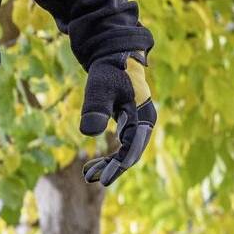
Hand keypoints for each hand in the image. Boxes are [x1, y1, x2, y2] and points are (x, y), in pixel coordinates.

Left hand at [79, 51, 156, 185]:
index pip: (132, 147)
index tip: (102, 179)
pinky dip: (110, 154)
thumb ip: (95, 107)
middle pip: (132, 153)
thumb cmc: (109, 70)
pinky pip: (124, 143)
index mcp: (142, 114)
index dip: (117, 165)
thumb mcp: (99, 86)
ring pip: (128, 150)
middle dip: (112, 168)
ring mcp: (140, 122)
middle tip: (90, 178)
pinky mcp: (131, 121)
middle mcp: (145, 121)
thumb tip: (89, 133)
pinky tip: (94, 163)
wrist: (116, 54)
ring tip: (88, 174)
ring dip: (110, 163)